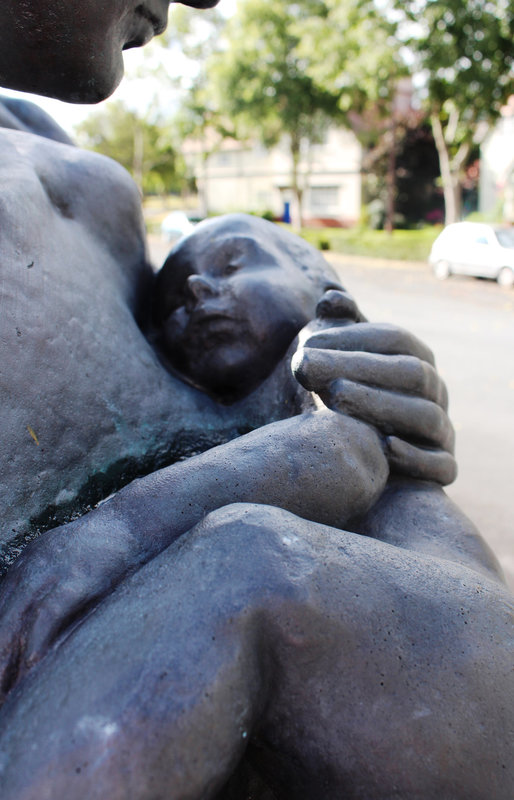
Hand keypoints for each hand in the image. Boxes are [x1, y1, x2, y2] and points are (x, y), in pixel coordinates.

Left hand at [0, 515, 125, 703]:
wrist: (139, 519)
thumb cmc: (112, 550)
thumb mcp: (71, 567)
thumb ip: (53, 595)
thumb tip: (44, 639)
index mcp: (25, 565)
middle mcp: (29, 568)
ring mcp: (49, 572)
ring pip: (12, 624)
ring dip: (5, 662)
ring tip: (4, 697)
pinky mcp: (74, 578)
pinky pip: (45, 617)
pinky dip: (35, 645)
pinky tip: (32, 669)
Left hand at [292, 289, 455, 485]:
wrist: (349, 461)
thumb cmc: (341, 403)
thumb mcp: (334, 363)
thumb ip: (336, 329)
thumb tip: (330, 295)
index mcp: (415, 359)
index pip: (394, 339)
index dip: (352, 338)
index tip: (307, 343)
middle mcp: (435, 392)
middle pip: (410, 372)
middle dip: (360, 368)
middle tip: (308, 366)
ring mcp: (441, 431)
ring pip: (426, 415)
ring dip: (381, 405)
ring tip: (334, 396)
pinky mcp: (441, 471)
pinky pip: (441, 466)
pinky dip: (418, 458)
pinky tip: (386, 447)